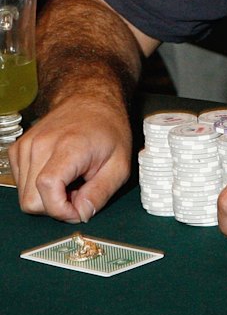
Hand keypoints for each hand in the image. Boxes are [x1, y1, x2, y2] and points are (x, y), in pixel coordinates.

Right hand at [9, 97, 131, 222]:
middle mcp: (40, 145)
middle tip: (80, 191)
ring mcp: (26, 146)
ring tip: (71, 180)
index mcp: (68, 147)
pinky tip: (57, 174)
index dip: (62, 210)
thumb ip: (101, 193)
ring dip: (47, 197)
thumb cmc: (108, 130)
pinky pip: (20, 184)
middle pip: (31, 201)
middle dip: (56, 207)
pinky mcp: (18, 149)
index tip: (80, 208)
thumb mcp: (120, 165)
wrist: (91, 100)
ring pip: (24, 196)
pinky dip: (37, 187)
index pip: (47, 189)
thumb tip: (82, 215)